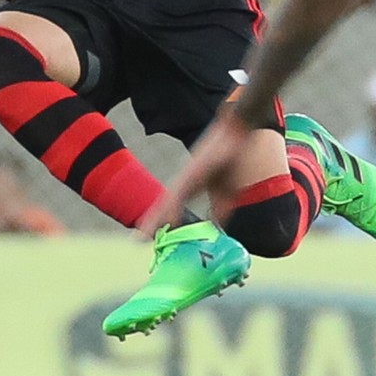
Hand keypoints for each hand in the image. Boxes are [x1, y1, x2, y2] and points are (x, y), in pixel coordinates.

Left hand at [138, 109, 254, 235]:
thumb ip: (219, 212)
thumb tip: (215, 230)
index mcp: (191, 188)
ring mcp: (187, 176)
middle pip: (164, 207)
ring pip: (168, 201)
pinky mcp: (192, 171)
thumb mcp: (226, 194)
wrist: (237, 134)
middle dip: (152, 224)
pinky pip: (182, 192)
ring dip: (156, 218)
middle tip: (138, 240)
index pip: (172, 210)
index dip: (161, 225)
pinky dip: (174, 207)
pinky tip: (169, 218)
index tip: (150, 240)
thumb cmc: (231, 161)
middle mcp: (185, 183)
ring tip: (144, 233)